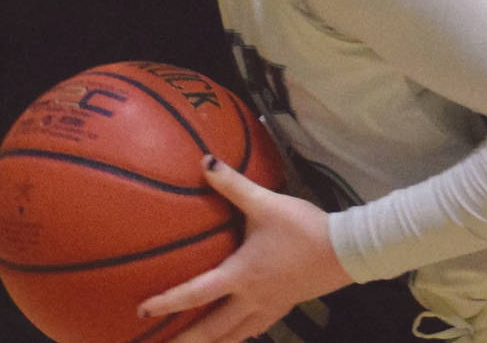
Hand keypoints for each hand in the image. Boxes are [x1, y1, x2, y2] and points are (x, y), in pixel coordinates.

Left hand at [136, 157, 352, 342]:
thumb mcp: (266, 202)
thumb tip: (204, 161)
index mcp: (241, 275)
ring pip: (233, 336)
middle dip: (186, 342)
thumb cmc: (303, 227)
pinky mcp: (283, 308)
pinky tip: (234, 334)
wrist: (344, 251)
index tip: (143, 309)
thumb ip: (234, 184)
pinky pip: (253, 330)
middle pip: (213, 330)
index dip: (168, 302)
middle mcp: (251, 299)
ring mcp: (268, 308)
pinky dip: (237, 337)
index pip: (197, 294)